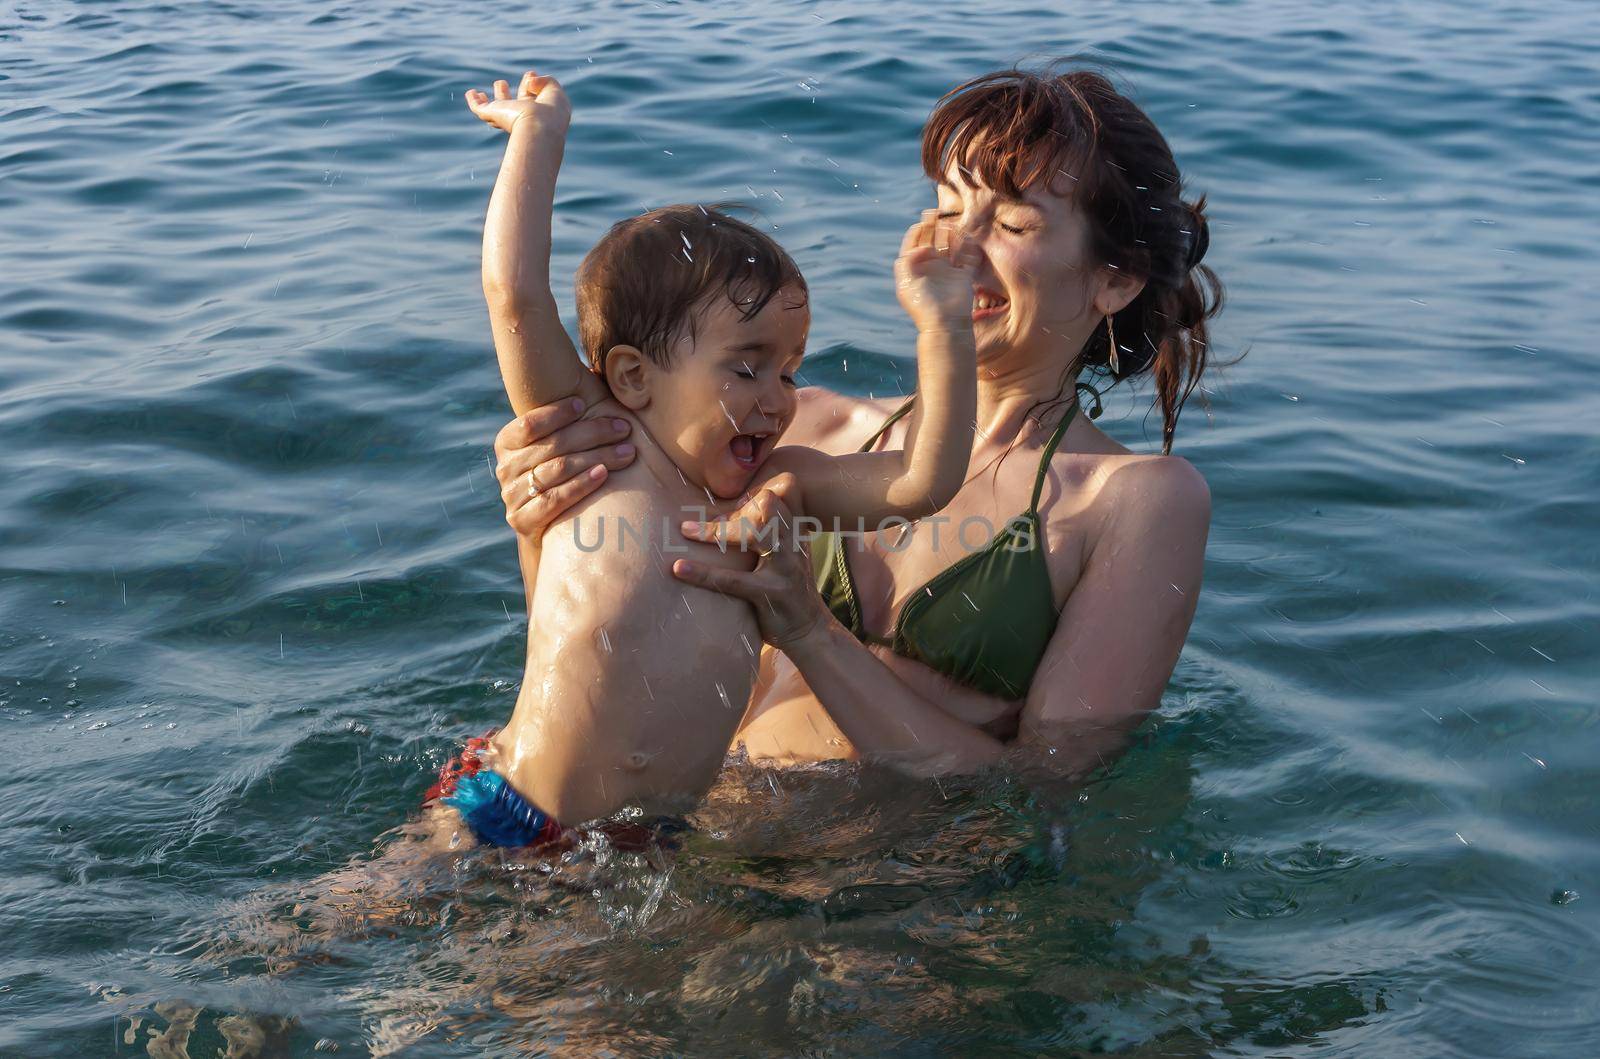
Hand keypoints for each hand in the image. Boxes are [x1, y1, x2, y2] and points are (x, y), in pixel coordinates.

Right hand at [465, 69, 570, 137]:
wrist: (539, 125)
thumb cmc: (551, 109)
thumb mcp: (553, 89)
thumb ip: (543, 80)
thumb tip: (531, 81)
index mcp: (539, 113)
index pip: (534, 98)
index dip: (533, 85)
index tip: (531, 74)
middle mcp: (523, 116)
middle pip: (520, 105)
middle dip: (521, 91)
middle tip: (525, 78)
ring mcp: (507, 117)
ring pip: (500, 109)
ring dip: (500, 95)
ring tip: (500, 83)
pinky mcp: (493, 115)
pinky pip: (479, 109)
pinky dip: (473, 101)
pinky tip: (471, 93)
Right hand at [494, 398, 635, 537]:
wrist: (550, 529)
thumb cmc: (562, 475)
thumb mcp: (558, 445)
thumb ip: (569, 418)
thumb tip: (594, 373)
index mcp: (507, 443)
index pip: (528, 423)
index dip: (556, 412)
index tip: (584, 403)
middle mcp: (505, 468)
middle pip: (552, 446)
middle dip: (592, 433)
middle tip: (624, 428)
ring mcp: (511, 496)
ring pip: (558, 470)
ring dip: (597, 457)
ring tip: (626, 452)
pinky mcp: (523, 521)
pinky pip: (556, 499)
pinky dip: (582, 485)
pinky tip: (603, 474)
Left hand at [672, 473, 831, 649]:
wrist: (810, 630)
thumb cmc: (787, 588)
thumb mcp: (786, 554)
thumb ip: (769, 531)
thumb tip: (730, 510)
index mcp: (795, 532)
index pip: (773, 496)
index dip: (746, 498)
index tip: (724, 512)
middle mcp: (793, 545)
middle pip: (768, 506)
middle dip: (735, 509)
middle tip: (707, 520)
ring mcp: (785, 568)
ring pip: (753, 535)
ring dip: (716, 532)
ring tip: (685, 531)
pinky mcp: (770, 594)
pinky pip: (732, 580)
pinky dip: (702, 573)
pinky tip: (678, 568)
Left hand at [894, 208, 981, 333]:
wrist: (945, 324)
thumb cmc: (923, 305)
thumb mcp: (907, 283)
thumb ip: (908, 262)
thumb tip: (920, 247)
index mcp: (916, 268)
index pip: (915, 243)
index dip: (918, 231)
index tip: (922, 222)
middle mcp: (931, 267)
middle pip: (933, 240)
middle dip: (934, 226)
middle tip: (936, 212)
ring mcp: (948, 270)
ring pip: (950, 245)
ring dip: (950, 234)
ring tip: (950, 224)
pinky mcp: (963, 275)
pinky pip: (967, 256)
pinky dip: (967, 246)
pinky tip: (965, 237)